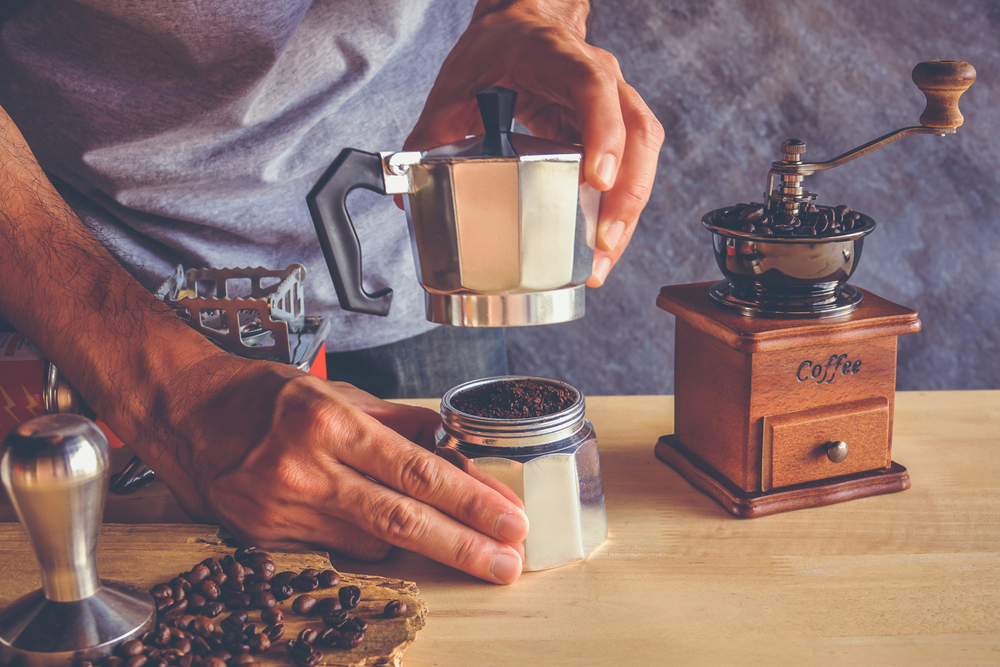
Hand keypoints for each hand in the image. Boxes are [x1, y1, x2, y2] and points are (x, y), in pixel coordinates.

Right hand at [0, 104, 527, 584]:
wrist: (187, 415)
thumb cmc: (263, 396)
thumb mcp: (337, 393)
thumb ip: (400, 423)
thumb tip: (454, 449)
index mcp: (328, 425)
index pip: (416, 472)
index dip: (469, 500)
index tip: (508, 519)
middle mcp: (305, 470)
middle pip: (401, 521)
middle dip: (464, 546)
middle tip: (508, 562)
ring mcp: (283, 511)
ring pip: (374, 542)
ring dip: (425, 546)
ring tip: (467, 545)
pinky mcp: (268, 539)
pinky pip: (339, 549)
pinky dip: (373, 543)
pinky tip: (394, 535)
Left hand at [403, 0, 663, 286]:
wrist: (523, 26)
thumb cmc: (498, 47)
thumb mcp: (457, 83)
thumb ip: (431, 133)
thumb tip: (406, 190)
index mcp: (559, 59)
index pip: (593, 89)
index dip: (602, 134)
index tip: (596, 179)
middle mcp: (600, 78)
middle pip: (636, 133)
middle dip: (625, 194)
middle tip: (602, 242)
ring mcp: (614, 102)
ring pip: (642, 154)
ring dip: (628, 209)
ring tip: (602, 258)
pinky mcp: (613, 129)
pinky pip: (631, 166)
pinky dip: (620, 206)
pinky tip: (601, 242)